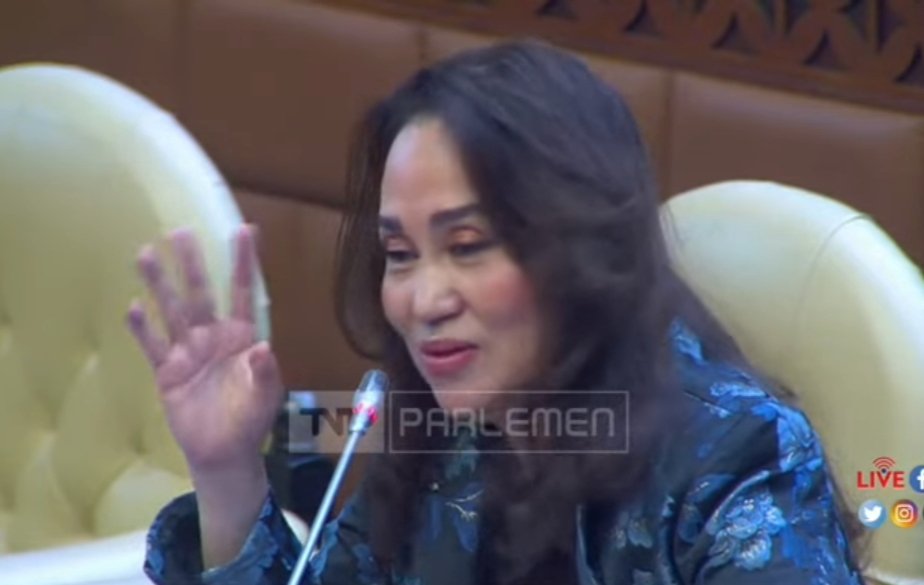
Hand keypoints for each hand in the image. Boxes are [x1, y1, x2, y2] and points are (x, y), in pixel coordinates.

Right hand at [127, 225, 283, 475]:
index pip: (243, 292)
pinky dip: (143, 327)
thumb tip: (263, 348)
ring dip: (159, 284)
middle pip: (201, 292)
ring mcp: (188, 351)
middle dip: (191, 262)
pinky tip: (133, 307)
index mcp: (242, 336)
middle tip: (180, 231)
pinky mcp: (167, 371)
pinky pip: (153, 345)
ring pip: (172, 311)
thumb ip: (265, 372)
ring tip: (146, 254)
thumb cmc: (250, 419)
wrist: (223, 452)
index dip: (244, 262)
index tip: (245, 230)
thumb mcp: (266, 396)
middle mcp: (213, 336)